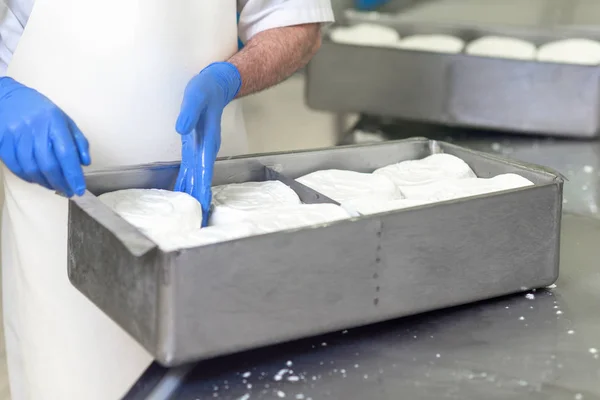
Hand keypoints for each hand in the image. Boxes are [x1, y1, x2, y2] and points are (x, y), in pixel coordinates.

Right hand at [0, 77, 90, 195]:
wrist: (8, 98)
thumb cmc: (41, 111)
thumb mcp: (65, 120)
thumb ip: (78, 141)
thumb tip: (85, 163)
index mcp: (54, 122)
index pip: (66, 153)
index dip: (73, 174)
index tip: (79, 189)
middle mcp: (35, 129)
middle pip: (48, 164)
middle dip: (60, 183)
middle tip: (68, 191)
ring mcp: (16, 136)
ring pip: (32, 168)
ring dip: (45, 182)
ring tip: (55, 187)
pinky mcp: (2, 142)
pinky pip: (16, 166)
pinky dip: (28, 177)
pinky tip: (38, 180)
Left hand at [174, 62, 241, 225]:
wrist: (215, 86)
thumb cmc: (205, 90)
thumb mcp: (195, 96)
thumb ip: (189, 113)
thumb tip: (181, 129)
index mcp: (207, 142)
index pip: (205, 170)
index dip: (203, 187)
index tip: (203, 205)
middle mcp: (205, 149)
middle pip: (202, 179)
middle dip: (200, 198)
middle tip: (198, 219)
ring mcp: (200, 149)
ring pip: (196, 176)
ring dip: (194, 193)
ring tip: (192, 212)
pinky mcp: (194, 147)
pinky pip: (190, 168)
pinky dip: (187, 181)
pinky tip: (183, 190)